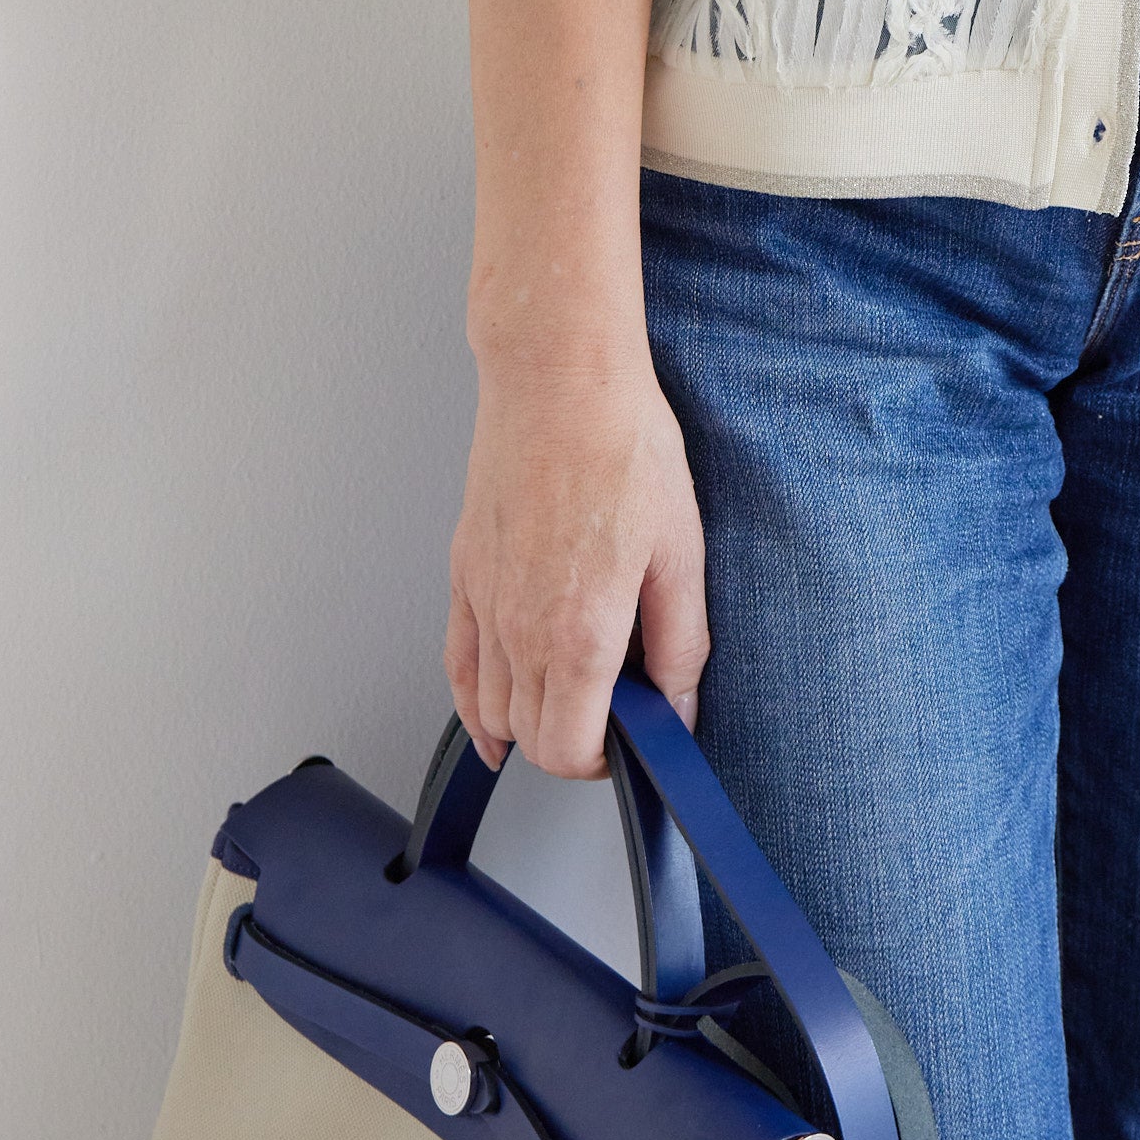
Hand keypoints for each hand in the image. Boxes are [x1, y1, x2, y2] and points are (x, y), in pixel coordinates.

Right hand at [445, 350, 709, 778]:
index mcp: (579, 631)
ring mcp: (485, 603)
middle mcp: (520, 628)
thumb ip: (680, 644)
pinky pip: (459, 667)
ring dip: (530, 720)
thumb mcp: (680, 549)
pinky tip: (498, 710)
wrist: (559, 378)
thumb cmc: (622, 444)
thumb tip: (680, 708)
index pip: (571, 750)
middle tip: (616, 711)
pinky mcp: (464, 574)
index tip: (633, 739)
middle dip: (574, 743)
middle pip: (531, 739)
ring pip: (492, 711)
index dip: (605, 761)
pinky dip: (476, 701)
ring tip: (575, 690)